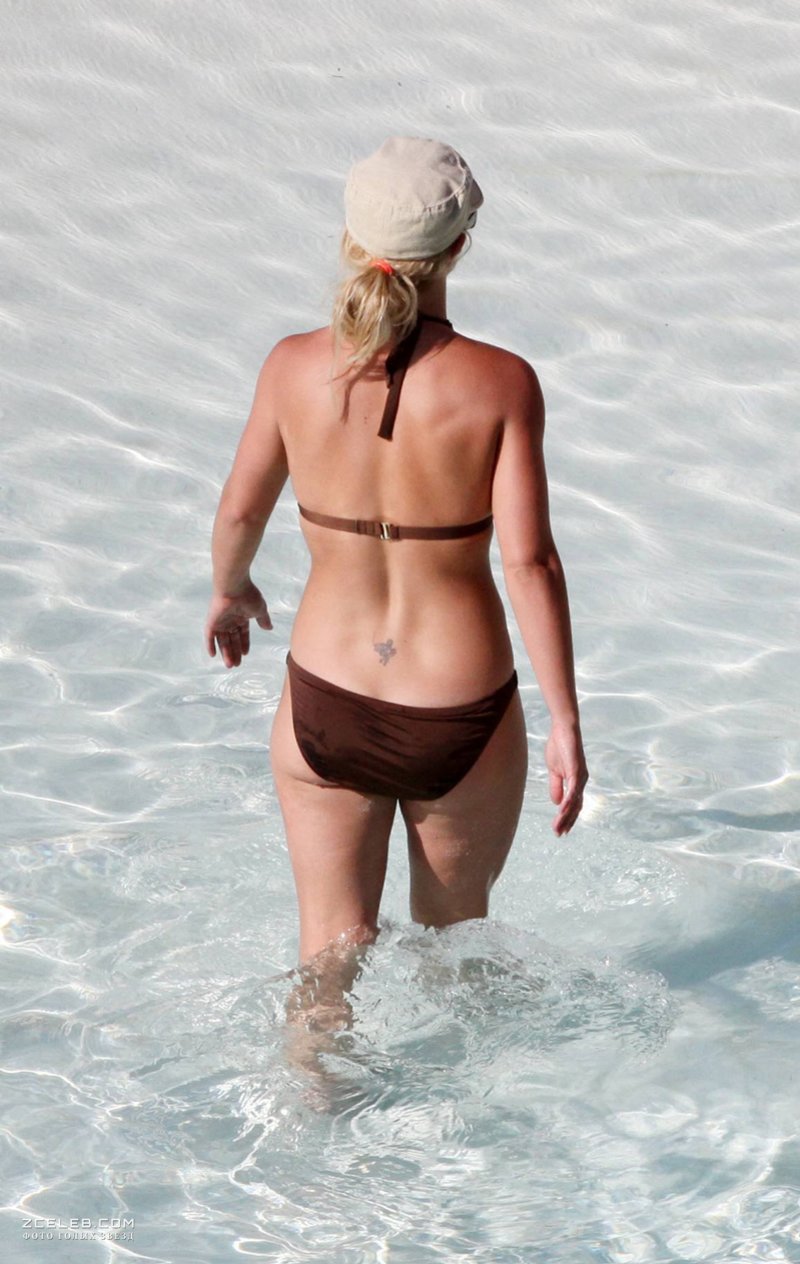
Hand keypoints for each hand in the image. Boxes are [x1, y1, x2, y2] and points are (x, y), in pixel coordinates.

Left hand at [205, 580, 271, 667]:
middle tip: (237, 664)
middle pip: (232, 639)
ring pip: (222, 640)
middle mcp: (230, 619)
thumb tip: (269, 628)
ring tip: (230, 665)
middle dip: (234, 652)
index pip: (242, 633)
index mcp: (241, 616)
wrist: (234, 586)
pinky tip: (213, 655)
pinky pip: (209, 636)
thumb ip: (263, 620)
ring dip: (225, 652)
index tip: (245, 653)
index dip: (244, 643)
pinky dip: (210, 645)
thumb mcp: (260, 610)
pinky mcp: (212, 621)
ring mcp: (220, 621)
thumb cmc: (248, 596)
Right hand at [545, 721, 587, 835]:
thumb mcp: (554, 770)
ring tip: (558, 827)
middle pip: (575, 807)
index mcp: (575, 782)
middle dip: (566, 821)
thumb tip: (556, 803)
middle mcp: (581, 781)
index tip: (559, 830)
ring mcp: (580, 776)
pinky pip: (573, 789)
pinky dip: (568, 801)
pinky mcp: (576, 770)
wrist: (563, 729)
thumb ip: (556, 786)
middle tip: (558, 834)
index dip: (567, 818)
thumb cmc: (559, 746)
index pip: (573, 805)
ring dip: (565, 816)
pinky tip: (562, 810)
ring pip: (574, 801)